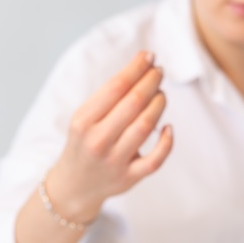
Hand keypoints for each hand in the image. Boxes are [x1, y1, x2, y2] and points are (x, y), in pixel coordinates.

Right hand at [45, 51, 173, 223]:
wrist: (75, 185)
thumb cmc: (84, 143)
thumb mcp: (84, 118)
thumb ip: (108, 98)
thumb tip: (141, 67)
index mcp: (83, 122)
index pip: (116, 87)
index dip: (136, 69)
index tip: (149, 56)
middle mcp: (98, 141)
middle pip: (134, 104)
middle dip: (151, 82)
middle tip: (159, 72)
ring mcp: (114, 161)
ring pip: (145, 126)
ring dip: (159, 105)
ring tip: (161, 94)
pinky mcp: (128, 178)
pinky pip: (155, 160)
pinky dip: (166, 143)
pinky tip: (168, 128)